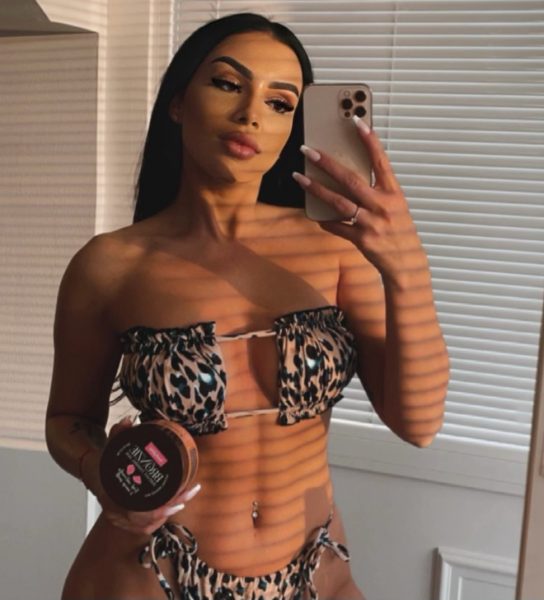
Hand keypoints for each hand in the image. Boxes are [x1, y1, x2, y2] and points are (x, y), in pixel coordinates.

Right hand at [81, 416, 201, 534]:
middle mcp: (115, 511)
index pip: (135, 512)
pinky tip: (172, 510)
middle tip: (187, 493)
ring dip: (166, 515)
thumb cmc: (102, 461)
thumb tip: (129, 420)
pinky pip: (143, 527)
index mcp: (111, 496)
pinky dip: (158, 521)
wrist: (90, 470)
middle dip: (169, 509)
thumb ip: (119, 433)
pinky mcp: (124, 519)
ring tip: (185, 498)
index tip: (175, 501)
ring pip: (146, 525)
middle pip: (145, 520)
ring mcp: (119, 517)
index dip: (157, 510)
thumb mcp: (111, 445)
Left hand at [293, 117, 427, 286]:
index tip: (356, 121)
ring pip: (339, 202)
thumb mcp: (395, 206)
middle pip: (351, 180)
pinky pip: (337, 227)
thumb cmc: (400, 232)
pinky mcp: (362, 240)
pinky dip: (325, 220)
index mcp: (393, 194)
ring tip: (300, 178)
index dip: (369, 141)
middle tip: (309, 151)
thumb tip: (351, 175)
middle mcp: (383, 206)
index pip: (381, 161)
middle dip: (328, 164)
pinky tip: (315, 215)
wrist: (406, 263)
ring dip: (317, 189)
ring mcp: (371, 223)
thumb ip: (377, 191)